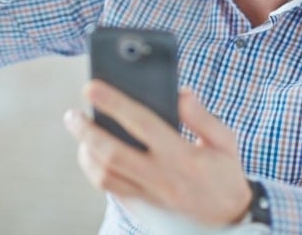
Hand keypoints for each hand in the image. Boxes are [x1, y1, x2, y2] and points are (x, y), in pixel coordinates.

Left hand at [64, 81, 251, 226]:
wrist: (229, 216)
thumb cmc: (225, 171)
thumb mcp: (225, 140)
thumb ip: (202, 116)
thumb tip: (181, 93)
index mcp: (182, 155)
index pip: (142, 123)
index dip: (115, 103)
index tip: (93, 86)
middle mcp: (161, 176)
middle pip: (113, 153)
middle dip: (87, 131)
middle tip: (72, 114)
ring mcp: (150, 193)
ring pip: (106, 176)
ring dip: (86, 152)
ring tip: (79, 130)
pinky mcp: (144, 203)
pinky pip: (112, 189)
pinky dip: (95, 171)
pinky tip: (90, 153)